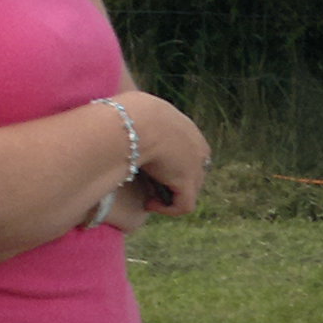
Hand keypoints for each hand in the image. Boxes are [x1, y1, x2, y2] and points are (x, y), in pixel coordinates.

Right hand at [122, 90, 210, 215]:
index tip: (149, 170)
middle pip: (192, 174)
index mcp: (188, 129)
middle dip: (171, 183)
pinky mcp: (187, 181)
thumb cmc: (127, 114)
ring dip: (168, 196)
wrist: (134, 121)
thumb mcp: (135, 112)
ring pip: (188, 191)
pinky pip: (184, 206)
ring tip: (145, 195)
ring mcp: (196, 165)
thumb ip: (139, 122)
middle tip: (147, 186)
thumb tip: (123, 122)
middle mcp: (198, 147)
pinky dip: (167, 209)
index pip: (188, 154)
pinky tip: (148, 202)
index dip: (170, 167)